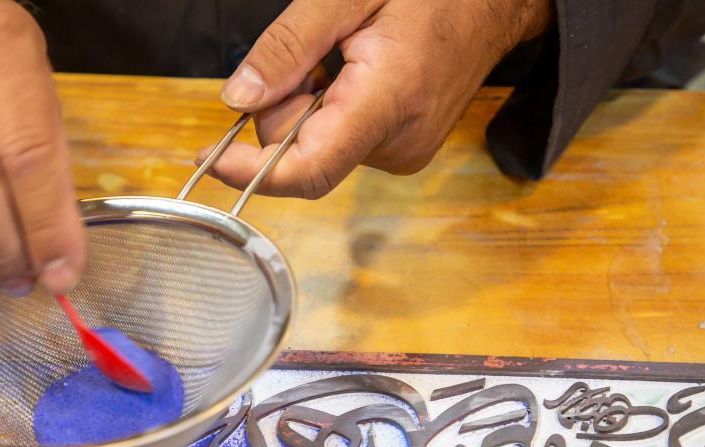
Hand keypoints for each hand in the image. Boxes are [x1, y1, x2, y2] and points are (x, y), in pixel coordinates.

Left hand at [207, 0, 552, 197]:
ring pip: (319, 149)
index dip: (249, 171)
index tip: (209, 158)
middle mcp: (397, 145)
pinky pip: (341, 142)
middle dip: (282, 110)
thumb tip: (237, 99)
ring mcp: (404, 154)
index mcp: (387, 102)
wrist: (495, 2)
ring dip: (308, 108)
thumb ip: (289, 47)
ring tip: (342, 57)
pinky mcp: (404, 152)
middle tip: (309, 56)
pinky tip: (353, 73)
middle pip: (303, 156)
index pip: (308, 169)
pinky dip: (329, 111)